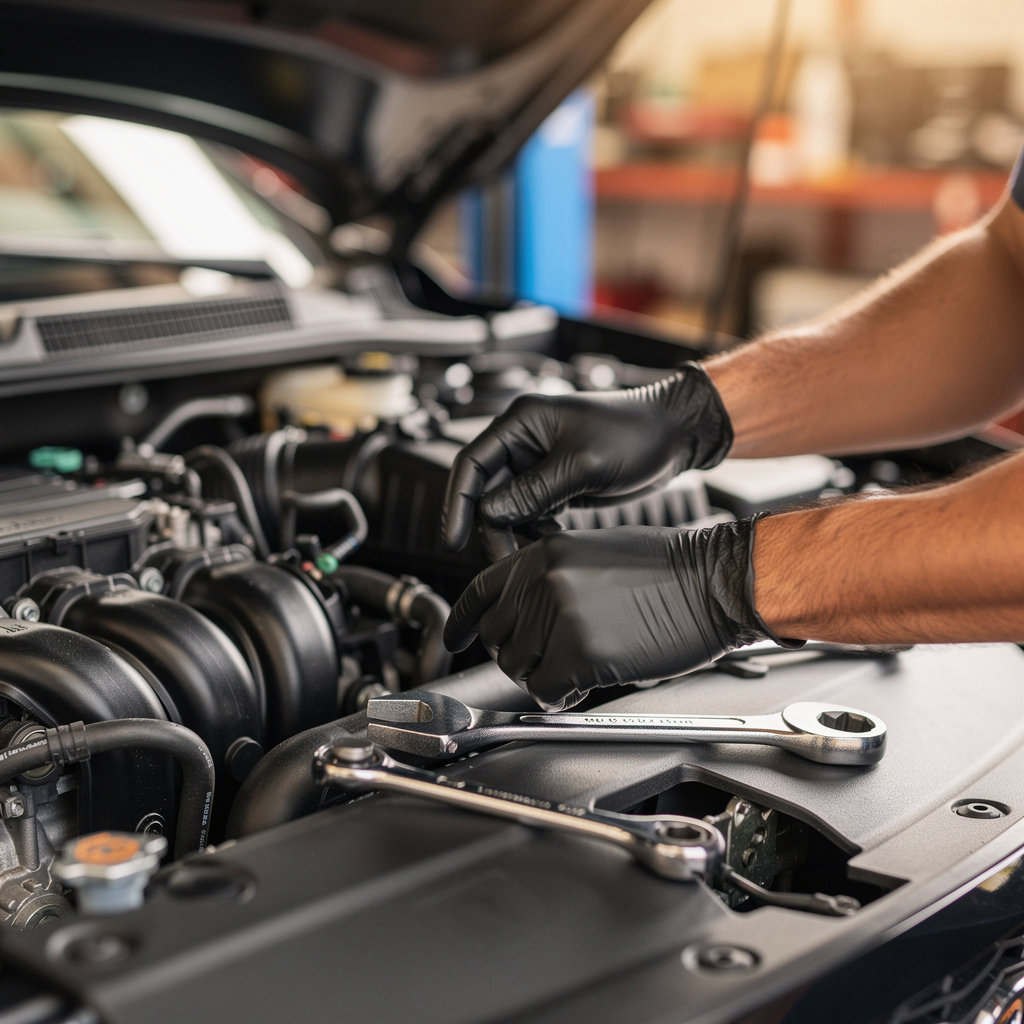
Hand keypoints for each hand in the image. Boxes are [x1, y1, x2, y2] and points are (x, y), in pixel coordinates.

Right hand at [441, 362, 732, 550]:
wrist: (675, 435)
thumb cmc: (635, 433)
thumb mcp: (584, 464)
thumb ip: (535, 490)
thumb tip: (492, 514)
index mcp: (521, 423)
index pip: (471, 464)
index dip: (458, 503)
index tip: (453, 540)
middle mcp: (523, 442)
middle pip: (486, 491)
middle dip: (491, 527)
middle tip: (504, 559)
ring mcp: (538, 464)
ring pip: (507, 507)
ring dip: (515, 533)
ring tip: (534, 553)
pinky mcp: (555, 483)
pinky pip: (531, 513)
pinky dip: (536, 531)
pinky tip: (553, 541)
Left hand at [444, 518, 791, 709]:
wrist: (712, 581)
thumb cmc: (667, 568)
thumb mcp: (592, 551)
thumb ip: (548, 577)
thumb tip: (522, 612)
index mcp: (541, 554)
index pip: (481, 591)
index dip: (464, 621)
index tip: (456, 637)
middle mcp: (542, 582)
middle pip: (497, 637)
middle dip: (515, 656)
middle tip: (544, 661)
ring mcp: (559, 618)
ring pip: (518, 669)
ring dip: (541, 678)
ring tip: (573, 669)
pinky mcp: (582, 655)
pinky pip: (547, 694)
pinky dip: (560, 698)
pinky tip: (582, 686)